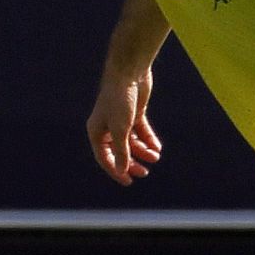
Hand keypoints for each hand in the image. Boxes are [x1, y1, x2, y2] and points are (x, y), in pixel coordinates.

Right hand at [87, 67, 161, 185]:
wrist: (129, 73)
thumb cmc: (120, 100)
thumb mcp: (121, 129)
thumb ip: (122, 150)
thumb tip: (122, 170)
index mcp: (97, 132)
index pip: (105, 158)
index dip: (116, 171)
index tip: (129, 181)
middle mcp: (107, 127)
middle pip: (119, 151)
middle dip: (132, 162)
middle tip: (145, 173)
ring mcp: (121, 119)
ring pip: (132, 141)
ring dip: (143, 150)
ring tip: (156, 157)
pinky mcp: (135, 112)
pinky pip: (141, 130)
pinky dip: (148, 138)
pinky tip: (157, 147)